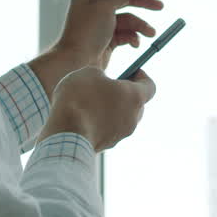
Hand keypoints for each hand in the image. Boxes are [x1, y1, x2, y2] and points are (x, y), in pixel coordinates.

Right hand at [37, 67, 156, 150]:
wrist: (65, 134)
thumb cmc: (79, 99)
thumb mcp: (89, 72)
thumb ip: (102, 74)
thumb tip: (101, 81)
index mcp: (135, 97)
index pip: (150, 86)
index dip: (142, 77)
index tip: (132, 71)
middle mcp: (133, 118)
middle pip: (137, 104)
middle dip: (125, 94)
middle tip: (109, 86)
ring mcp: (121, 134)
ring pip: (122, 118)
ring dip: (112, 109)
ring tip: (92, 102)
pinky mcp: (107, 145)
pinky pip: (109, 130)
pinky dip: (101, 123)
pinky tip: (84, 117)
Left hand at [57, 0, 163, 70]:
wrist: (76, 63)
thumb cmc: (83, 34)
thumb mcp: (105, 8)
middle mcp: (95, 9)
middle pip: (123, 3)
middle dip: (142, 7)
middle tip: (158, 6)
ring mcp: (101, 25)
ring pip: (126, 20)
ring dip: (139, 26)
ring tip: (150, 33)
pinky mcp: (106, 40)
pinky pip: (124, 35)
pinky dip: (132, 38)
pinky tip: (135, 43)